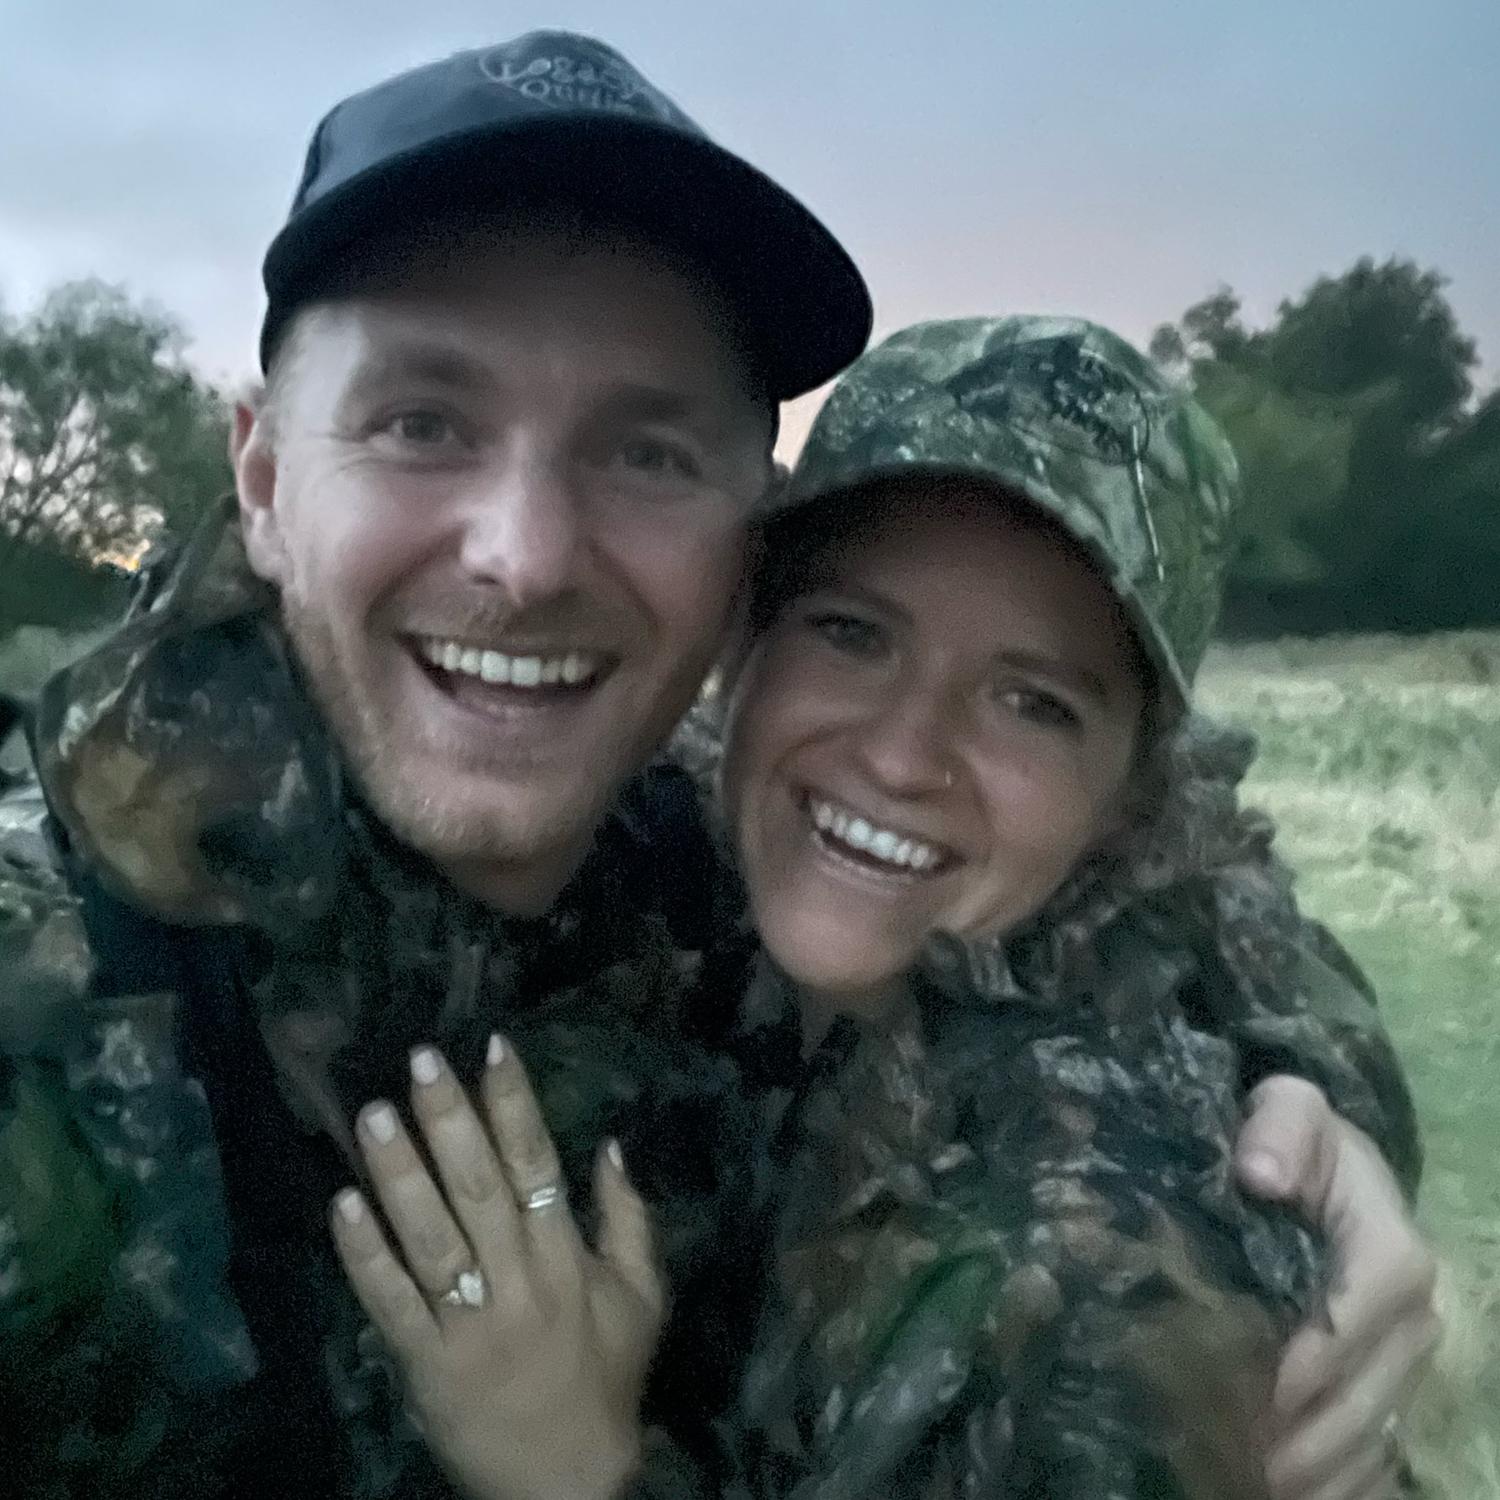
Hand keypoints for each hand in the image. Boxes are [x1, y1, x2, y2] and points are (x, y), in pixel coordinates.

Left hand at [330, 1035, 663, 1499]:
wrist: (567, 1483)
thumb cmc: (605, 1378)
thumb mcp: (642, 1297)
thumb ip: (629, 1219)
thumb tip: (611, 1142)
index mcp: (568, 1261)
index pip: (539, 1165)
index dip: (515, 1103)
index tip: (491, 1046)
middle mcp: (519, 1283)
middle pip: (480, 1190)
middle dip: (450, 1120)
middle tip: (419, 1060)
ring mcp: (468, 1324)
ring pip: (431, 1238)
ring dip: (400, 1174)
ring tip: (374, 1114)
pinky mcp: (425, 1364)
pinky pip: (390, 1303)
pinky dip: (365, 1255)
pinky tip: (341, 1205)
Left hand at [1235, 1076, 1439, 1499]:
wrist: (1320, 1170)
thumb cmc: (1292, 1140)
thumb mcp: (1285, 1109)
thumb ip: (1278, 1128)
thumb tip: (1261, 1173)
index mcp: (1392, 1246)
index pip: (1371, 1304)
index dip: (1322, 1350)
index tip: (1268, 1388)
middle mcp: (1413, 1312)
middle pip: (1373, 1387)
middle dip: (1314, 1432)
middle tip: (1247, 1463)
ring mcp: (1404, 1358)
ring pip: (1374, 1430)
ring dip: (1323, 1468)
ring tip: (1257, 1484)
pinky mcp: (1387, 1384)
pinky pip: (1376, 1450)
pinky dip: (1338, 1481)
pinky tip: (1286, 1493)